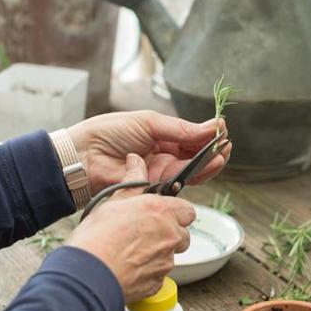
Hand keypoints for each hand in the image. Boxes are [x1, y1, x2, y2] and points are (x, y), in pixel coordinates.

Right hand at [67, 155, 194, 302]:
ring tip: (130, 252)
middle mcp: (170, 236)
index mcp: (162, 212)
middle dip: (169, 235)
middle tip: (144, 233)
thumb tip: (136, 161)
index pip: (188, 210)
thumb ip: (133, 182)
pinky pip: (159, 276)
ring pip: (170, 256)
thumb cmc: (97, 237)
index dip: (175, 213)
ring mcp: (166, 262)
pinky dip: (147, 272)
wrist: (87, 275)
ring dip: (157, 254)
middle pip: (182, 235)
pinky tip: (127, 267)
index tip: (161, 214)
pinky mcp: (157, 284)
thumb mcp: (113, 201)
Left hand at [68, 111, 230, 194]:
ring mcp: (161, 173)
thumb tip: (211, 126)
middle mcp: (164, 156)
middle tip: (227, 143)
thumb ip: (180, 129)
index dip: (208, 134)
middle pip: (197, 156)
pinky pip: (182, 183)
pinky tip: (210, 163)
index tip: (222, 128)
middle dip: (214, 150)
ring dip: (211, 163)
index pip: (191, 137)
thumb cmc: (109, 133)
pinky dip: (199, 174)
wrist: (83, 156)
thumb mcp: (148, 122)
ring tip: (223, 153)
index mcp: (161, 137)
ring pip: (193, 171)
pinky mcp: (157, 188)